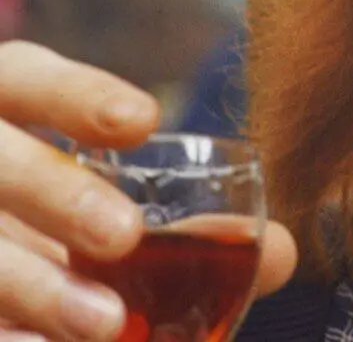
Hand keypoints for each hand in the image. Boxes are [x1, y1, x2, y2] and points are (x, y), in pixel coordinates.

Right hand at [0, 41, 297, 341]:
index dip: (76, 95)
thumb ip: (189, 228)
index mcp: (3, 109)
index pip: (25, 79)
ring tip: (104, 326)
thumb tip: (281, 253)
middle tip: (124, 236)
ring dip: (34, 285)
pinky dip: (7, 331)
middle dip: (58, 195)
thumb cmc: (50, 223)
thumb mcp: (104, 206)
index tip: (143, 120)